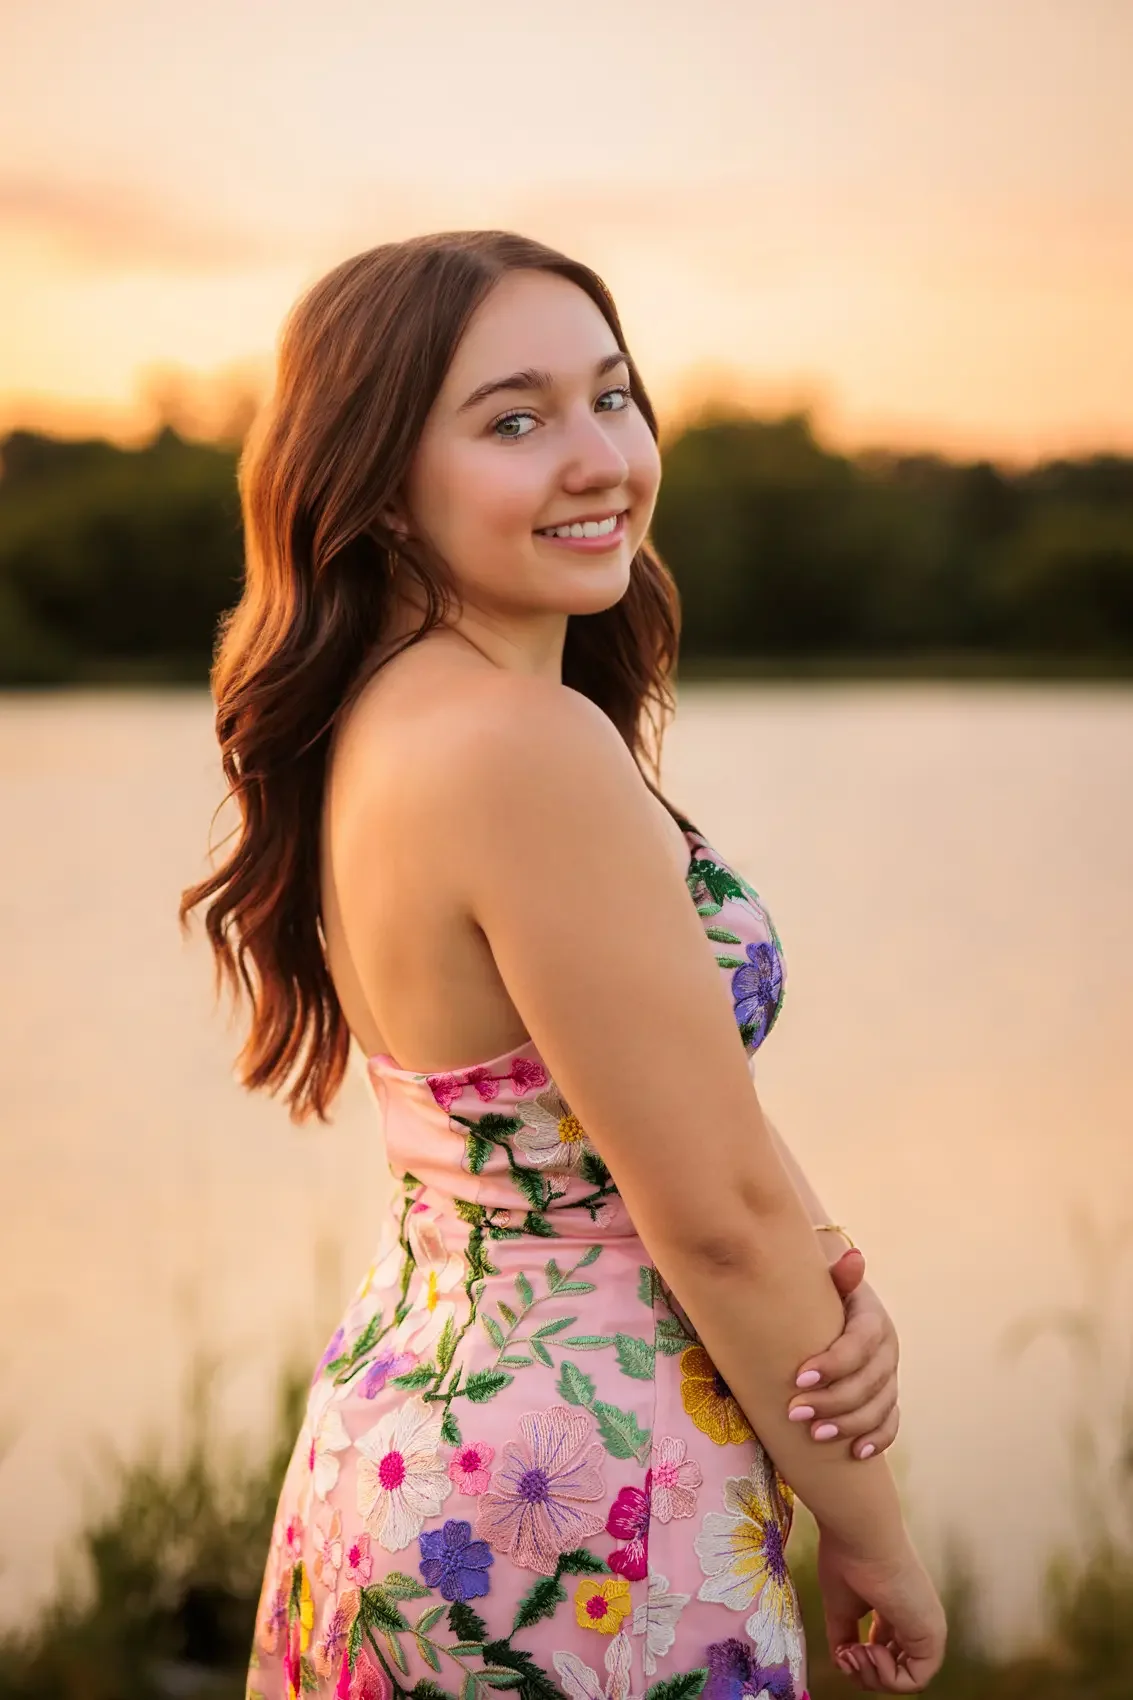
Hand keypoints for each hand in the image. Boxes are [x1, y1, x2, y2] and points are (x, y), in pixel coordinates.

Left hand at [788, 1249, 900, 1459]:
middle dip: (833, 1400)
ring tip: (815, 1435)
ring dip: (849, 1424)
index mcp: (872, 1319)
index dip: (834, 1363)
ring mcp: (890, 1376)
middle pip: (869, 1381)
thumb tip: (852, 1258)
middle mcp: (887, 1349)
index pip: (861, 1343)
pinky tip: (856, 1452)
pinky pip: (891, 1422)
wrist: (834, 1308)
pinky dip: (877, 1439)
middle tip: (795, 1411)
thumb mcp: (826, 1282)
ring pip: (879, 1406)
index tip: (799, 1377)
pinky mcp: (888, 1397)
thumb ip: (837, 1275)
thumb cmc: (820, 1296)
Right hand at [817, 1526, 945, 1691]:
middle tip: (846, 1657)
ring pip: (906, 1678)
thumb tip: (843, 1662)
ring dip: (874, 1677)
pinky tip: (871, 1651)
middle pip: (894, 1669)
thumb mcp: (841, 1609)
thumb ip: (843, 1638)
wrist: (860, 1537)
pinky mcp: (932, 1635)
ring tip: (856, 1653)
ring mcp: (926, 1629)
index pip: (884, 1650)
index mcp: (894, 1611)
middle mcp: (914, 1621)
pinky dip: (889, 1678)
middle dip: (866, 1674)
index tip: (841, 1652)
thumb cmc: (848, 1561)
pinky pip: (916, 1679)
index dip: (860, 1660)